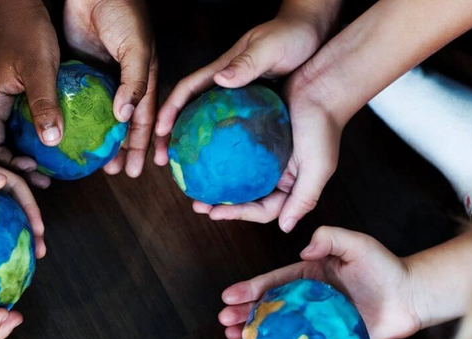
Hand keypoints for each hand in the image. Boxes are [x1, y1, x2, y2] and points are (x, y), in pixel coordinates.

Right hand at [0, 0, 60, 187]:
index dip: (6, 164)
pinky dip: (31, 135)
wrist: (19, 4)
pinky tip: (50, 141)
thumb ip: (43, 103)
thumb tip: (50, 140)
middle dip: (16, 166)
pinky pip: (17, 121)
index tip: (31, 171)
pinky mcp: (10, 92)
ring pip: (7, 135)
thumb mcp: (38, 67)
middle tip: (43, 180)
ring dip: (25, 152)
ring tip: (48, 168)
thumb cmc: (25, 31)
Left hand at [64, 0, 157, 177]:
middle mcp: (122, 82)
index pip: (144, 120)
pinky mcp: (78, 69)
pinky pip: (77, 99)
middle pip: (122, 124)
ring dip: (97, 139)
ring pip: (99, 116)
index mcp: (142, 79)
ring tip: (91, 161)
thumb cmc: (124, 14)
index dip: (142, 145)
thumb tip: (125, 117)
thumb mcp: (136, 49)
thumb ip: (134, 82)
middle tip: (113, 173)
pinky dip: (75, 117)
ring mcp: (100, 77)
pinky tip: (68, 133)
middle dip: (120, 149)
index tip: (136, 170)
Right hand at [154, 0, 336, 166]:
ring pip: (209, 124)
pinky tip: (228, 166)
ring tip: (188, 173)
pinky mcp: (256, 107)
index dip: (169, 110)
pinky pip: (234, 129)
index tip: (158, 132)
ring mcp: (239, 97)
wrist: (313, 32)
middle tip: (162, 162)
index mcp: (222, 71)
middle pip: (190, 112)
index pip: (187, 90)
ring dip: (195, 146)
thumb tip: (220, 80)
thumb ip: (246, 63)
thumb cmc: (290, 35)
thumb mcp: (269, 47)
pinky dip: (224, 147)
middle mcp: (226, 86)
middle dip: (171, 135)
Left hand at [193, 97, 340, 231]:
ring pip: (237, 175)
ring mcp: (265, 155)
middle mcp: (277, 174)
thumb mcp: (318, 166)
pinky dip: (219, 154)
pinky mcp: (255, 134)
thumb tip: (285, 228)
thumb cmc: (323, 126)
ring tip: (194, 183)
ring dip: (216, 181)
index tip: (214, 213)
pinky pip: (233, 148)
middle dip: (221, 203)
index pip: (263, 210)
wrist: (320, 83)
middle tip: (197, 204)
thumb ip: (304, 198)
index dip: (239, 214)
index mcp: (291, 186)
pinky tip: (201, 154)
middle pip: (246, 196)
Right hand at [219, 226, 424, 338]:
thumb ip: (329, 238)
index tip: (230, 295)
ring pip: (280, 326)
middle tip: (225, 320)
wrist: (412, 295)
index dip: (251, 288)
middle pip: (270, 305)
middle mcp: (310, 297)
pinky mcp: (332, 337)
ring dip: (256, 331)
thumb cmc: (385, 267)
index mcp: (310, 274)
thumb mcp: (356, 242)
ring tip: (234, 335)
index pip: (274, 281)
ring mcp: (318, 319)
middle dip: (244, 312)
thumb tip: (303, 248)